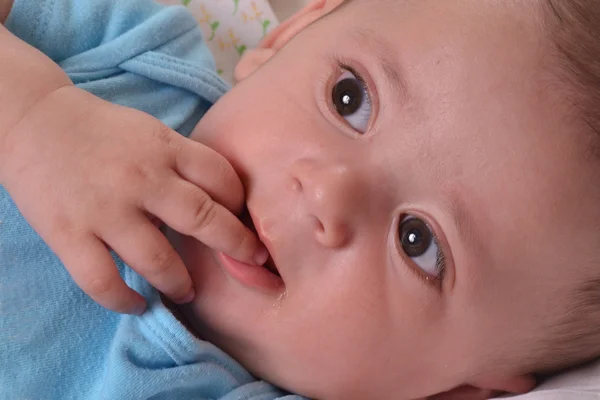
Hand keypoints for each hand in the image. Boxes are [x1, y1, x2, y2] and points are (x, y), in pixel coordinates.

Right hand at [1, 85, 266, 313]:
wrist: (33, 121)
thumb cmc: (103, 131)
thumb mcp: (153, 133)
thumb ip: (185, 163)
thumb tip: (225, 202)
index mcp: (165, 148)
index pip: (222, 177)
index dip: (241, 203)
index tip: (245, 221)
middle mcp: (142, 179)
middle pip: (203, 218)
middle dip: (236, 246)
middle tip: (251, 264)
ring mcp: (105, 210)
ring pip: (157, 260)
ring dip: (180, 284)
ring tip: (188, 291)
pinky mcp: (69, 234)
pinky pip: (102, 281)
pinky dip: (124, 302)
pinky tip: (138, 304)